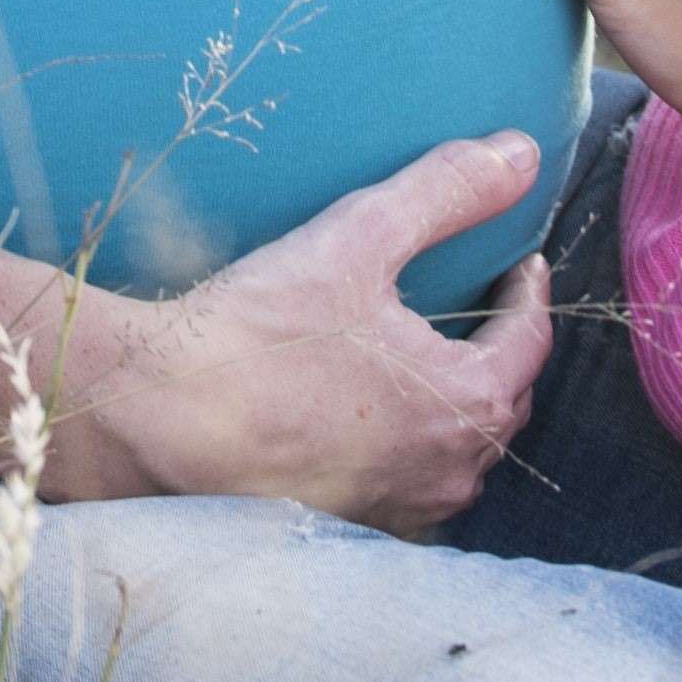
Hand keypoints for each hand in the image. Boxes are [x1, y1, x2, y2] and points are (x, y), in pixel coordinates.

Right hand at [81, 133, 554, 533]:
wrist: (152, 421)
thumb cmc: (256, 335)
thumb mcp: (359, 239)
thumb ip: (446, 192)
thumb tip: (521, 153)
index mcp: (470, 403)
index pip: (530, 341)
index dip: (527, 294)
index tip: (519, 264)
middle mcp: (450, 472)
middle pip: (503, 402)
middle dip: (500, 351)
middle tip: (482, 308)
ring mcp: (402, 510)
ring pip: (458, 453)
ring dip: (456, 407)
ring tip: (431, 362)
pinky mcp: (350, 528)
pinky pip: (406, 485)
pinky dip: (407, 448)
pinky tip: (373, 421)